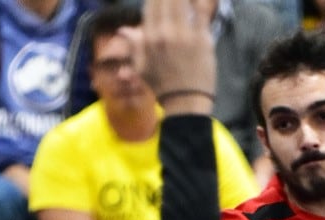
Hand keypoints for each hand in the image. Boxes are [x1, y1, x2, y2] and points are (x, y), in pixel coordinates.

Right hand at [125, 0, 216, 114]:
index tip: (160, 0)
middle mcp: (165, 32)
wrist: (185, 105)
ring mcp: (184, 35)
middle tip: (174, 2)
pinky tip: (201, 1)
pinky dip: (200, 3)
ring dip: (185, 0)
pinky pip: (202, 12)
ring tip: (185, 2)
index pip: (151, 4)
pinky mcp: (202, 39)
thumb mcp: (142, 69)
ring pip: (183, 2)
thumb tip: (122, 30)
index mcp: (150, 38)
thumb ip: (134, 45)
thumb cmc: (163, 88)